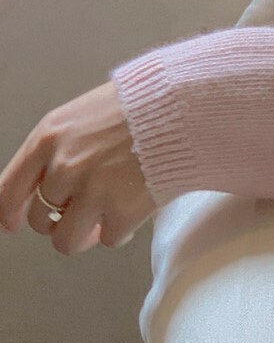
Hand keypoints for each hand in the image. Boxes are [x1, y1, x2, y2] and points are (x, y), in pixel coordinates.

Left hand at [0, 80, 156, 255]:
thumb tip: (48, 182)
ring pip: (67, 240)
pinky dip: (121, 228)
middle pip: (41, 219)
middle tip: (84, 210)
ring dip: (86, 233)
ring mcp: (92, 191)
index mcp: (49, 138)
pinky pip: (109, 238)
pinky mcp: (121, 211)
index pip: (8, 190)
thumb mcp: (86, 112)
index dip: (10, 213)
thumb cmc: (145, 102)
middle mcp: (64, 167)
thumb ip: (61, 146)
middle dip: (60, 219)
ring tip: (106, 218)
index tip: (13, 223)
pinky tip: (134, 207)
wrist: (186, 106)